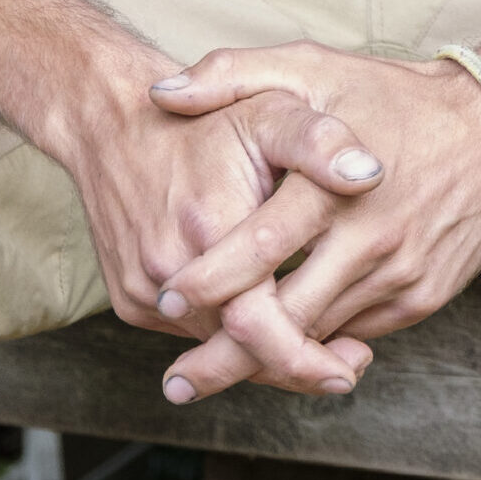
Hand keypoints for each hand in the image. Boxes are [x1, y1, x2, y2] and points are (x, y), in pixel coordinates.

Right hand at [53, 31, 388, 395]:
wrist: (111, 121)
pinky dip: (225, 334)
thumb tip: (369, 174)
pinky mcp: (127, 300)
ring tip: (316, 343)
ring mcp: (142, 289)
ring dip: (261, 352)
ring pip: (214, 347)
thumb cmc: (205, 119)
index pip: (260, 323)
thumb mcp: (268, 112)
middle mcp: (168, 266)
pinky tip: (263, 318)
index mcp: (209, 224)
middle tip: (347, 368)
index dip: (309, 355)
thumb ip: (320, 142)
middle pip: (239, 348)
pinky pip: (188, 333)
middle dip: (296, 365)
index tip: (354, 365)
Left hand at [146, 41, 480, 401]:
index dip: (208, 282)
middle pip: (285, 314)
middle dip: (226, 353)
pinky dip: (320, 342)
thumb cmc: (388, 93)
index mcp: (332, 182)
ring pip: (320, 334)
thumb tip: (163, 92)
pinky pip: (357, 332)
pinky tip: (285, 349)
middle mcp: (369, 236)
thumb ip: (232, 74)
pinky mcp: (421, 297)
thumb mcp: (311, 64)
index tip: (164, 298)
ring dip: (270, 358)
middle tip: (178, 381)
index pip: (259, 247)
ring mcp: (399, 273)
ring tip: (216, 371)